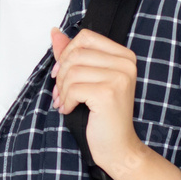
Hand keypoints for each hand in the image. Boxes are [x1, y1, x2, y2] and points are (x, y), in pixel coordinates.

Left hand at [49, 25, 142, 171]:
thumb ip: (73, 54)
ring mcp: (119, 77)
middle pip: (77, 53)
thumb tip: (55, 33)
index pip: (86, 37)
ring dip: (62, 90)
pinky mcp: (108, 93)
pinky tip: (69, 109)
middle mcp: (125, 63)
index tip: (60, 72)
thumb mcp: (88, 79)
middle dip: (61, 74)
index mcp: (124, 56)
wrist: (118, 147)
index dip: (67, 52)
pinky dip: (66, 100)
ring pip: (73, 71)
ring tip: (65, 102)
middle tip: (60, 93)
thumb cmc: (104, 115)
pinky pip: (73, 88)